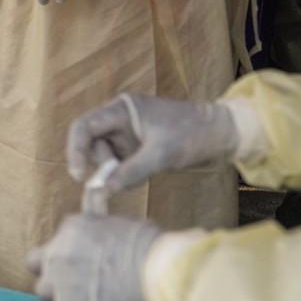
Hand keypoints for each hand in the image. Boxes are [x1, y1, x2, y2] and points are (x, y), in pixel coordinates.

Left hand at [27, 214, 158, 300]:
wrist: (158, 275)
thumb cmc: (149, 247)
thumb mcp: (119, 222)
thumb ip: (98, 216)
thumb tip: (95, 190)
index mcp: (71, 227)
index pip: (55, 240)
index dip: (66, 252)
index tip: (80, 259)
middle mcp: (57, 253)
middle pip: (36, 264)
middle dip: (51, 271)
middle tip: (73, 281)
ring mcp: (58, 282)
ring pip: (45, 292)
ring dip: (62, 295)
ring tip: (86, 300)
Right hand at [66, 93, 238, 194]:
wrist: (224, 135)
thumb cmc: (193, 135)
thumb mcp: (162, 155)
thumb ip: (130, 173)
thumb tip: (102, 190)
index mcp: (121, 109)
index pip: (84, 126)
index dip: (75, 150)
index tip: (79, 175)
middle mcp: (120, 119)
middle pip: (92, 143)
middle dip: (100, 164)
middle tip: (113, 183)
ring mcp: (128, 133)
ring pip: (106, 155)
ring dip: (114, 171)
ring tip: (138, 177)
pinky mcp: (138, 147)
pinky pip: (120, 163)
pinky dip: (124, 174)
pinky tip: (140, 178)